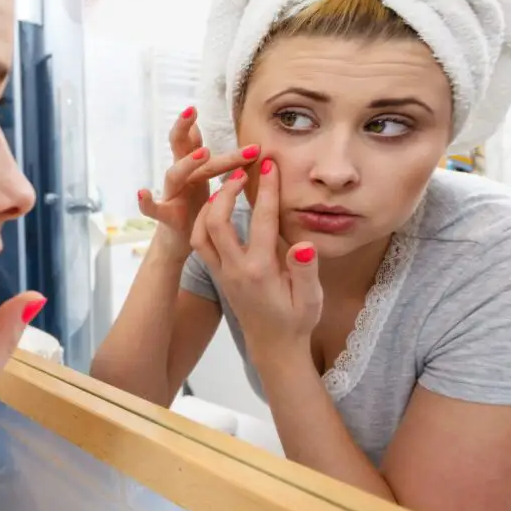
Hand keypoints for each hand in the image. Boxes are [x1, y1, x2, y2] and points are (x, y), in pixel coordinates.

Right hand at [138, 106, 259, 253]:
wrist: (181, 242)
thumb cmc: (197, 209)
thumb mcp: (204, 180)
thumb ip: (211, 159)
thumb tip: (216, 132)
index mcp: (193, 168)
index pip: (196, 142)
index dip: (200, 126)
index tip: (202, 106)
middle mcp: (180, 177)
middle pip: (178, 147)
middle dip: (183, 128)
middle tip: (192, 110)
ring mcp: (172, 194)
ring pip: (175, 174)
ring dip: (188, 162)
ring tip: (204, 153)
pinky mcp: (167, 216)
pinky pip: (154, 208)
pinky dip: (147, 201)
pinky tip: (142, 192)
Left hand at [190, 158, 322, 359]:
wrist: (274, 346)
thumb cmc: (297, 320)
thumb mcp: (311, 299)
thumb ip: (306, 271)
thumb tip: (303, 245)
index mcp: (260, 271)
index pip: (261, 221)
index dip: (266, 190)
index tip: (270, 165)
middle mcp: (235, 269)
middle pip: (217, 222)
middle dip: (226, 192)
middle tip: (241, 170)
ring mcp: (222, 272)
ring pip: (201, 233)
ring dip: (209, 205)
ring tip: (226, 184)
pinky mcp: (217, 274)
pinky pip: (200, 243)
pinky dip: (204, 220)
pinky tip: (218, 207)